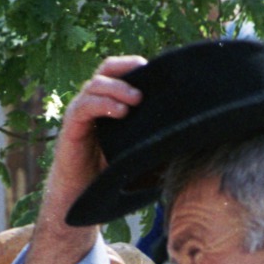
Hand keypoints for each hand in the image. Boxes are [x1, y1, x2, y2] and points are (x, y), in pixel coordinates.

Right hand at [40, 56, 146, 224]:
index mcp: (112, 103)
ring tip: (136, 99)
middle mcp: (95, 102)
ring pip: (95, 84)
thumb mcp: (141, 153)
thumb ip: (157, 140)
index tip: (160, 70)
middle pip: (107, 69)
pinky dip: (102, 104)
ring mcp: (82, 113)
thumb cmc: (114, 175)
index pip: (122, 72)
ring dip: (118, 87)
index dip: (137, 66)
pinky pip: (83, 106)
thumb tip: (191, 136)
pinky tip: (119, 112)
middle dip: (127, 67)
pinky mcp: (72, 126)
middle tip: (148, 76)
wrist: (85, 198)